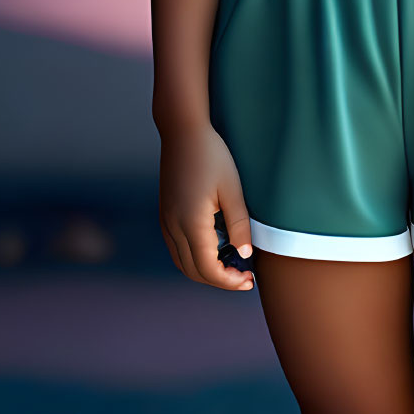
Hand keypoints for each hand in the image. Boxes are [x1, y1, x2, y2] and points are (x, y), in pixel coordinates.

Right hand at [157, 121, 255, 290]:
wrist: (183, 131)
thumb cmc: (212, 156)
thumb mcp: (233, 190)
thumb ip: (239, 225)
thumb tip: (245, 255)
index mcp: (191, 223)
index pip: (208, 269)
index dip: (229, 281)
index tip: (249, 280)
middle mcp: (173, 227)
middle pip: (193, 271)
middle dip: (219, 280)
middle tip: (244, 277)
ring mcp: (166, 221)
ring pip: (182, 262)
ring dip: (205, 271)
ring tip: (231, 266)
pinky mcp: (165, 214)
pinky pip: (176, 248)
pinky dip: (194, 258)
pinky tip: (214, 249)